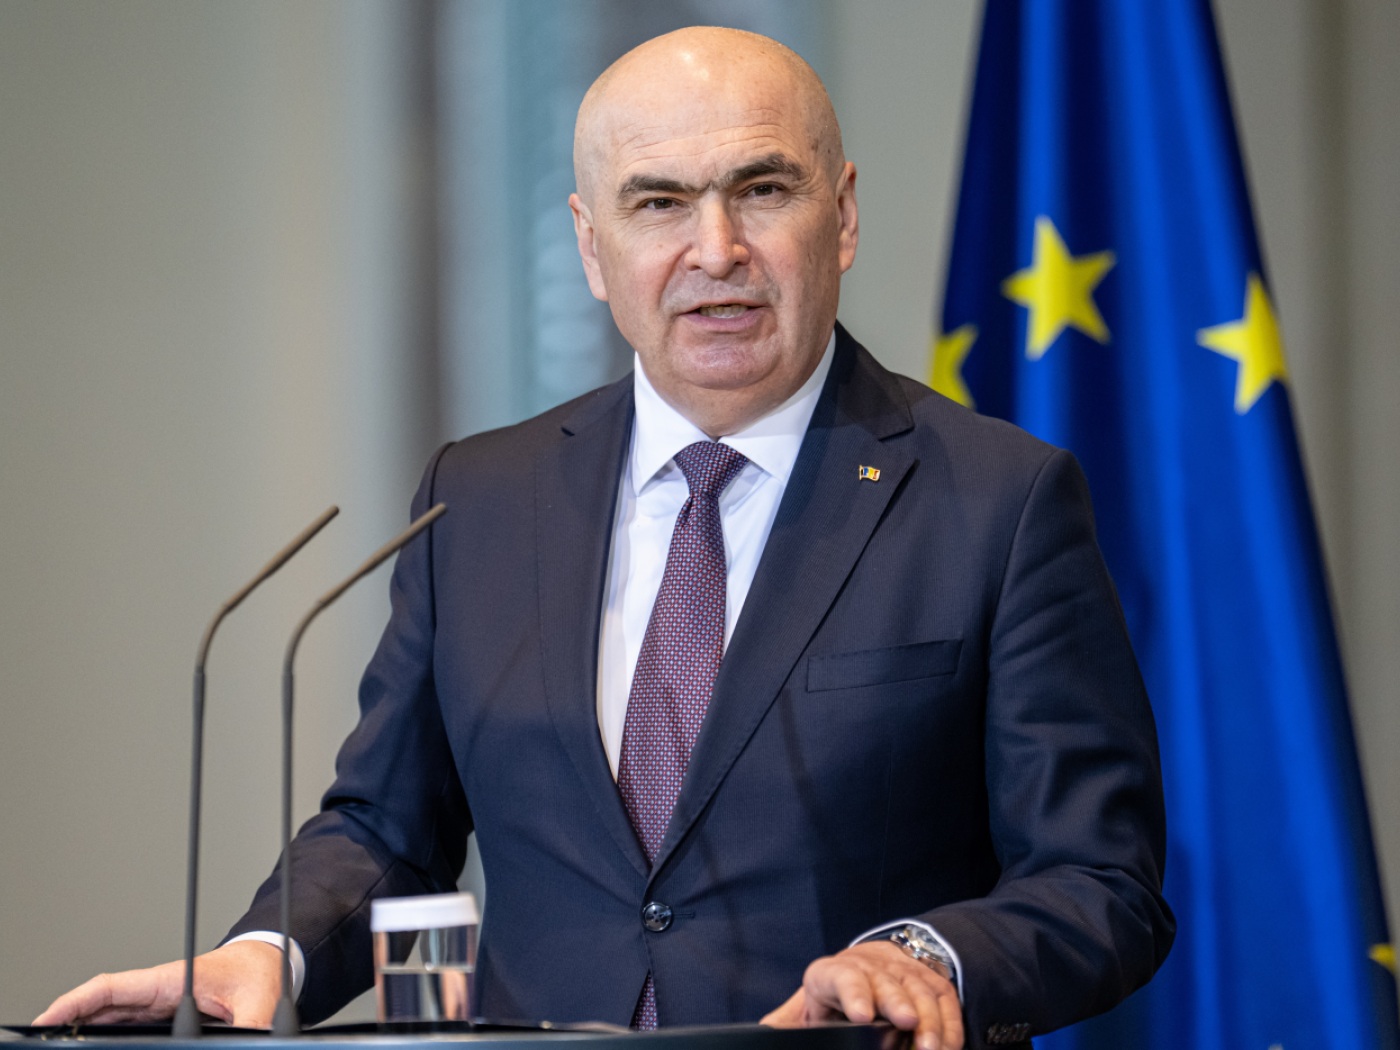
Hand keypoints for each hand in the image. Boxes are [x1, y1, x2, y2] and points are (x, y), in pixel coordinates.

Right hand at [32, 940, 283, 1028]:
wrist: (266, 960)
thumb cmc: (259, 970)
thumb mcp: (258, 1000)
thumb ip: (248, 1026)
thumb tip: (247, 1044)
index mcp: (169, 979)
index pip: (111, 988)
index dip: (74, 1002)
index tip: (48, 1019)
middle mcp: (156, 991)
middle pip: (100, 1006)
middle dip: (68, 1021)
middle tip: (42, 1042)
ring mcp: (157, 1004)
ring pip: (109, 1017)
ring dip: (84, 1030)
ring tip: (59, 1046)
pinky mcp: (163, 1015)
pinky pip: (126, 1025)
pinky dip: (105, 1035)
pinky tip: (93, 1047)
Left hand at [762, 940, 962, 1049]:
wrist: (867, 966)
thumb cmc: (833, 998)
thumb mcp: (807, 1009)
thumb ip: (788, 1023)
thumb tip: (765, 1034)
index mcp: (829, 975)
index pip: (839, 976)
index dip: (852, 992)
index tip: (862, 1015)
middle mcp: (868, 965)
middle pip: (884, 980)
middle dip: (898, 1002)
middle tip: (908, 1024)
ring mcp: (901, 969)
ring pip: (919, 987)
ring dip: (930, 1019)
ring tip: (931, 1048)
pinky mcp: (929, 979)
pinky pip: (944, 998)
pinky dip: (950, 1024)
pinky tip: (948, 1046)